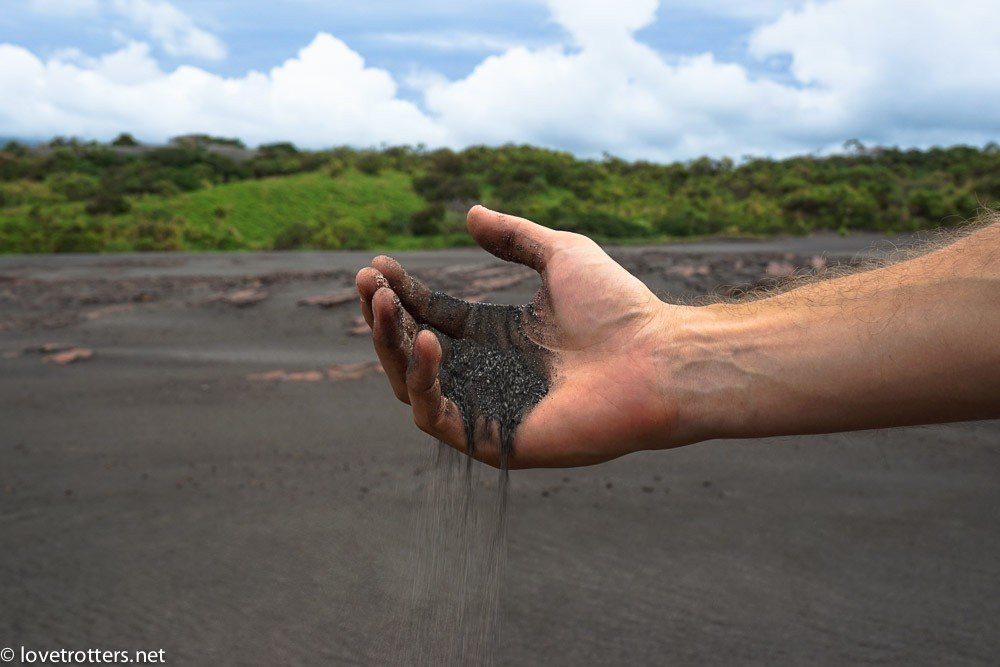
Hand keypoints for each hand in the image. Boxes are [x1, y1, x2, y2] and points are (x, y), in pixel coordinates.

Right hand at [356, 206, 694, 467]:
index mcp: (500, 338)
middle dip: (384, 318)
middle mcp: (489, 374)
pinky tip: (425, 341)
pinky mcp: (495, 440)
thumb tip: (470, 213)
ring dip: (390, 346)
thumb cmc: (620, 309)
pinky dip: (422, 382)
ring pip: (414, 384)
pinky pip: (437, 417)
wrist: (657, 358)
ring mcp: (489, 409)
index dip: (402, 294)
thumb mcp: (561, 254)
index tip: (376, 267)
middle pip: (413, 351)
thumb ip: (515, 237)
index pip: (433, 316)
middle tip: (368, 283)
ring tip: (387, 305)